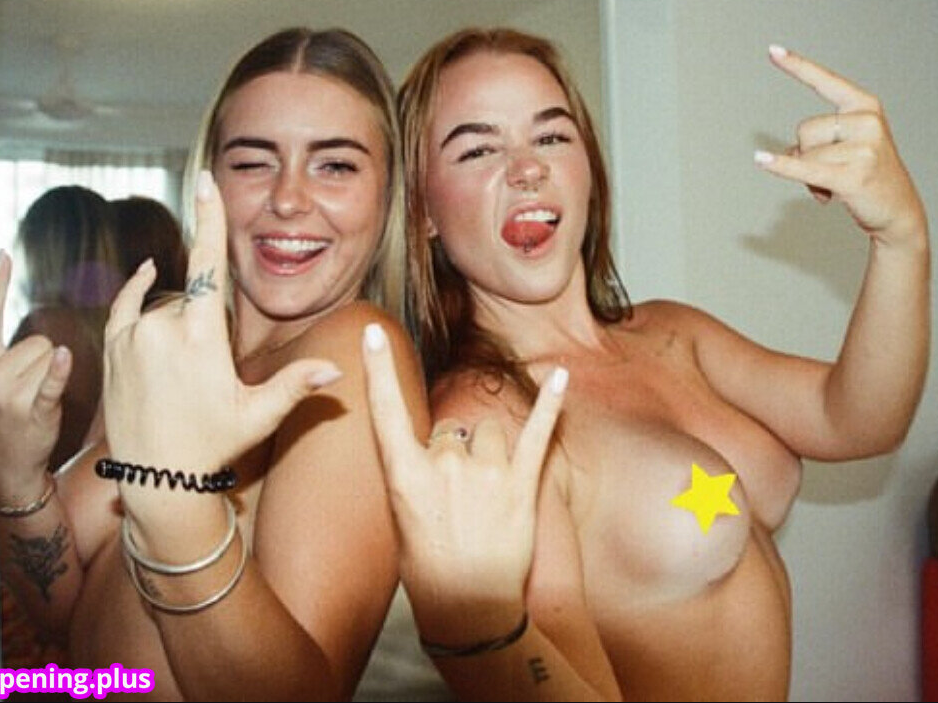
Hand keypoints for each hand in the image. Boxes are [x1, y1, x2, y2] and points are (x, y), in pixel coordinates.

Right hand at [0, 253, 70, 501]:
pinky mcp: (31, 410)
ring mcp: (7, 394)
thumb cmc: (6, 417)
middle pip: (37, 340)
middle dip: (42, 361)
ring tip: (37, 401)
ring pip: (51, 358)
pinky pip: (51, 381)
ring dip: (53, 376)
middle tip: (30, 390)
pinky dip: (59, 372)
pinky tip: (65, 358)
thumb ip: (0, 350)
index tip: (2, 254)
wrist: (6, 465)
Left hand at [101, 172, 340, 511]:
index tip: (205, 180)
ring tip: (184, 377)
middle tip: (209, 376)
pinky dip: (140, 287)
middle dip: (209, 324)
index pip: (210, 265)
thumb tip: (338, 371)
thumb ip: (296, 386)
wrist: (153, 478)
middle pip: (196, 299)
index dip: (210, 219)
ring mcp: (134, 335)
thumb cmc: (212, 446)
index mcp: (202, 338)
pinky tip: (150, 272)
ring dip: (181, 325)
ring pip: (168, 308)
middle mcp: (163, 328)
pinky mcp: (114, 346)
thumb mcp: (259, 415)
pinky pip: (128, 303)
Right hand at [362, 322, 566, 608]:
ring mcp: (485, 473)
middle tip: (458, 504)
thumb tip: (439, 444)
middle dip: (456, 456)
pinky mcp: (521, 484)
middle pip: (451, 430)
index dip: (377, 370)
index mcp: (404, 475)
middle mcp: (444, 465)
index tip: (375, 330)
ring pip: (488, 434)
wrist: (469, 608)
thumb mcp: (403, 516)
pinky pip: (537, 433)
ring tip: (488, 501)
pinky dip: (551, 403)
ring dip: (490, 457)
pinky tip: (562, 375)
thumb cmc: (429, 566)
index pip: (387, 412)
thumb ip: (416, 471)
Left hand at [757, 46, 926, 249]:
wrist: (898, 211)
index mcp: (865, 106)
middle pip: (805, 129)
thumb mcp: (847, 146)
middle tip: (832, 170)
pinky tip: (761, 160)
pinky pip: (805, 169)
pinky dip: (781, 166)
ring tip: (834, 186)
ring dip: (810, 176)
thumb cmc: (868, 174)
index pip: (825, 82)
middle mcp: (866, 122)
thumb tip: (783, 155)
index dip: (797, 66)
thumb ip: (816, 142)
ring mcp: (863, 149)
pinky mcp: (853, 176)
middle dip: (808, 153)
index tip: (772, 50)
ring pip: (805, 155)